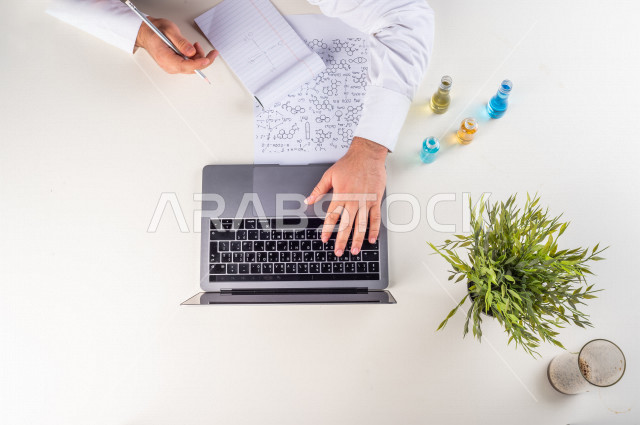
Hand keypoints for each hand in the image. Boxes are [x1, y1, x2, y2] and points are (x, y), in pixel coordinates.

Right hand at [135, 17, 217, 74]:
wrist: (147, 34)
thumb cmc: (155, 31)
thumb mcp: (169, 31)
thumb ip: (181, 42)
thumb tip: (191, 52)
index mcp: (165, 58)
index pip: (185, 66)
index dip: (198, 64)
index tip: (207, 59)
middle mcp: (169, 65)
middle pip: (191, 69)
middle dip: (203, 60)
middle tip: (212, 52)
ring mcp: (172, 66)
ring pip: (192, 67)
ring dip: (199, 57)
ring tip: (196, 44)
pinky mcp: (176, 65)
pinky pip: (189, 65)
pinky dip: (194, 58)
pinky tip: (193, 49)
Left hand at [305, 137, 387, 257]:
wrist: (367, 154)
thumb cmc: (350, 163)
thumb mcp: (329, 175)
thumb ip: (318, 189)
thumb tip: (308, 200)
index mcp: (341, 195)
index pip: (332, 216)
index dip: (328, 229)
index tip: (324, 239)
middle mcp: (353, 200)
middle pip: (346, 224)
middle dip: (341, 240)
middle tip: (338, 252)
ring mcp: (366, 201)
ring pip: (361, 224)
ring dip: (357, 239)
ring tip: (354, 251)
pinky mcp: (376, 200)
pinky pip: (375, 218)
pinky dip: (374, 230)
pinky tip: (371, 240)